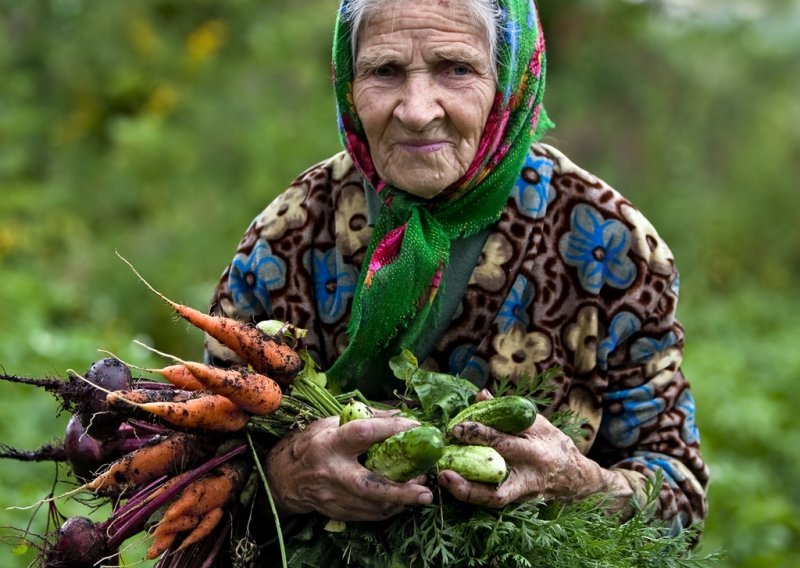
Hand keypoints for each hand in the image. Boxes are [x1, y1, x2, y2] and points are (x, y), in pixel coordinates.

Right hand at [266, 413, 433, 520]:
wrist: (282, 477)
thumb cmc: (309, 444)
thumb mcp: (329, 423)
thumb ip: (362, 419)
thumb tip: (397, 414)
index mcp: (329, 443)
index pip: (364, 433)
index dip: (391, 429)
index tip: (416, 427)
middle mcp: (332, 471)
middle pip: (370, 485)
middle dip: (401, 489)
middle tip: (426, 489)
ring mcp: (333, 496)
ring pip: (372, 505)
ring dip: (401, 501)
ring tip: (422, 493)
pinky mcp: (336, 511)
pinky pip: (368, 516)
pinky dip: (389, 510)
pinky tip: (403, 502)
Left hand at [438, 409, 630, 508]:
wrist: (576, 477)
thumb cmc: (553, 443)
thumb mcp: (536, 422)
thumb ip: (507, 411)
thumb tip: (480, 394)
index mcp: (536, 451)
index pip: (504, 443)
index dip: (479, 435)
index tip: (456, 428)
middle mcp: (529, 477)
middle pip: (497, 485)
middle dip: (469, 480)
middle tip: (443, 469)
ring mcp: (523, 493)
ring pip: (493, 500)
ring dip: (466, 493)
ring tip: (443, 480)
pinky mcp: (517, 502)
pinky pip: (492, 500)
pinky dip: (471, 492)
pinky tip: (452, 482)